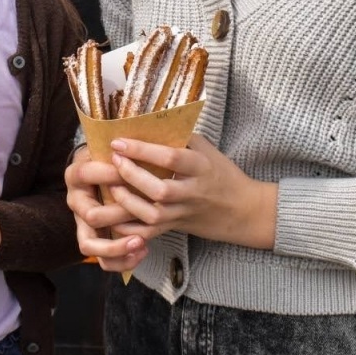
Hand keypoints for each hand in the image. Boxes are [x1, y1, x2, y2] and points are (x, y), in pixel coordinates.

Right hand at [64, 145, 150, 273]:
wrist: (102, 171)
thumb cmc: (111, 157)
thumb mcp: (110, 147)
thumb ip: (119, 148)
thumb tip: (133, 146)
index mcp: (76, 174)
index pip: (86, 174)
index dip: (108, 174)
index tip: (130, 173)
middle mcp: (75, 200)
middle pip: (90, 214)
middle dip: (120, 214)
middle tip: (143, 211)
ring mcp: (82, 223)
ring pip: (89, 245)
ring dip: (116, 247)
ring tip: (140, 243)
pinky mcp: (93, 239)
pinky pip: (102, 260)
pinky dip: (121, 260)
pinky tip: (142, 251)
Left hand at [105, 135, 277, 249]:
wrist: (244, 211)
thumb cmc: (223, 173)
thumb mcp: (208, 150)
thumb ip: (182, 138)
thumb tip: (148, 121)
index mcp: (201, 167)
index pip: (171, 158)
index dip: (143, 150)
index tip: (119, 141)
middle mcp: (193, 192)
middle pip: (160, 190)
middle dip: (132, 175)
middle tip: (114, 161)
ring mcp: (184, 213)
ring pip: (153, 215)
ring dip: (128, 202)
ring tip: (111, 187)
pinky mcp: (177, 228)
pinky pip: (151, 233)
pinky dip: (130, 229)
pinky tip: (115, 217)